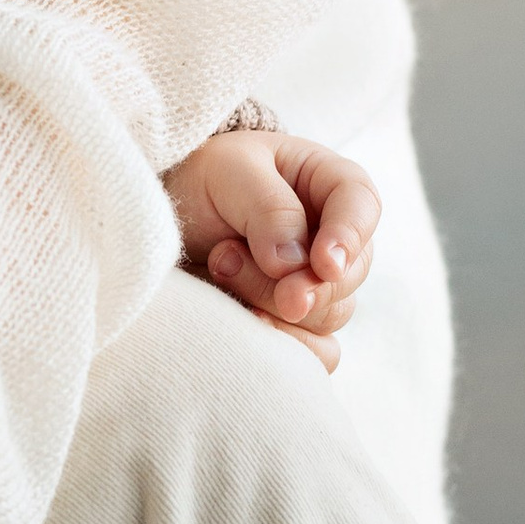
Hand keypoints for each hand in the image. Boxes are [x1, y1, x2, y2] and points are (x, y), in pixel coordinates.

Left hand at [165, 125, 380, 370]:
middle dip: (302, 281)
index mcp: (326, 183)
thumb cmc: (202, 181)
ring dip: (270, 301)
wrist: (163, 224)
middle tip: (233, 263)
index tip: (323, 264)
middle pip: (348, 272)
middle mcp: (331, 237)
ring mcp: (318, 284)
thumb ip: (268, 208)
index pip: (361, 204)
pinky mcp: (298, 323)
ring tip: (218, 265)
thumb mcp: (226, 171)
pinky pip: (316, 352)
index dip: (349, 236)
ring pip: (327, 314)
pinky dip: (283, 344)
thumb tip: (296, 263)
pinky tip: (243, 321)